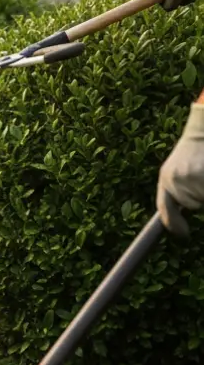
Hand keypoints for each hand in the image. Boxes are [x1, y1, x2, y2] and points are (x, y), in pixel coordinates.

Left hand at [158, 103, 203, 236]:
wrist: (203, 130)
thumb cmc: (193, 151)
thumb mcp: (176, 169)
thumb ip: (175, 191)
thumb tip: (181, 220)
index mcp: (165, 179)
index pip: (165, 208)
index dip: (173, 223)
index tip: (183, 234)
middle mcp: (174, 179)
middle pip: (193, 204)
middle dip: (200, 195)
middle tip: (200, 174)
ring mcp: (190, 176)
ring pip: (202, 199)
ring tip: (203, 170)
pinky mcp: (202, 175)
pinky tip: (202, 170)